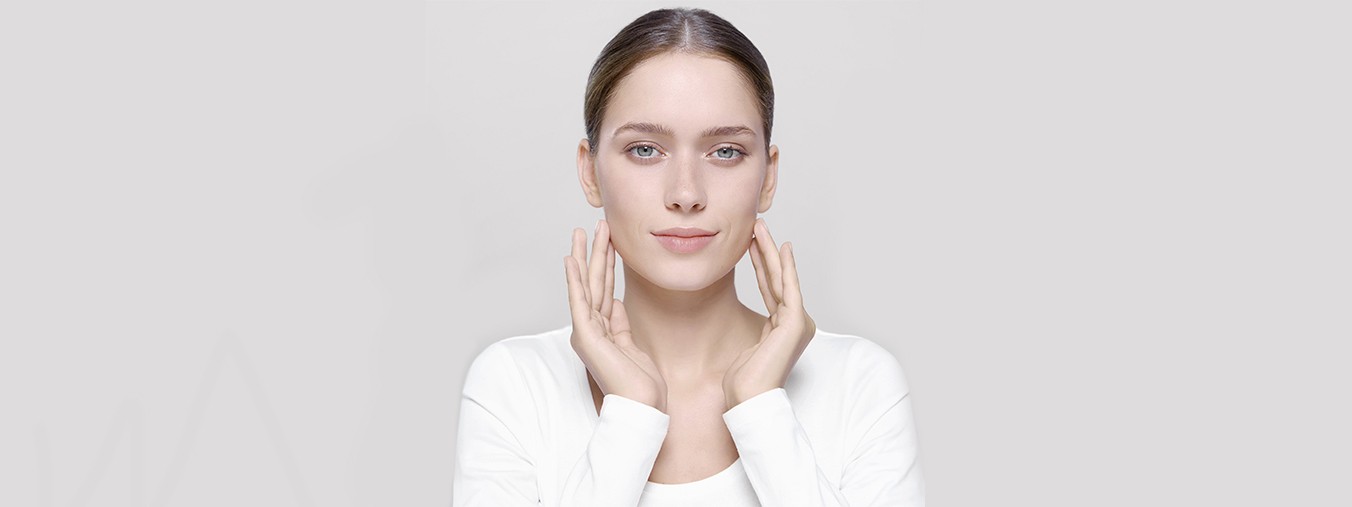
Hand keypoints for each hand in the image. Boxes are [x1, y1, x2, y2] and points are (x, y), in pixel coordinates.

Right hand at [564, 220, 667, 412]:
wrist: (642, 406)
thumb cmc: (640, 383)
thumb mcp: (633, 345)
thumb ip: (620, 323)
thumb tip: (614, 302)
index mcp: (601, 330)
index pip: (603, 289)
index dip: (606, 263)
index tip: (608, 241)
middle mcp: (590, 329)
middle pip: (593, 282)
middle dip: (595, 252)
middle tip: (597, 225)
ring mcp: (586, 331)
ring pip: (586, 285)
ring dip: (585, 256)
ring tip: (584, 231)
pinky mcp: (586, 336)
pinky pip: (579, 301)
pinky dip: (574, 279)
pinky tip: (571, 259)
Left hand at [724, 218, 816, 410]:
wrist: (748, 399)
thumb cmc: (742, 381)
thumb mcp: (745, 346)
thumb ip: (752, 329)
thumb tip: (740, 318)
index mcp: (783, 329)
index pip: (770, 289)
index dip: (761, 265)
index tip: (752, 244)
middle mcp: (795, 323)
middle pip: (776, 280)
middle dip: (766, 251)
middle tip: (757, 226)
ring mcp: (797, 323)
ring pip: (781, 279)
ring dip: (770, 251)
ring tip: (760, 228)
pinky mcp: (795, 322)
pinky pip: (788, 288)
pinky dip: (785, 267)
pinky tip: (781, 248)